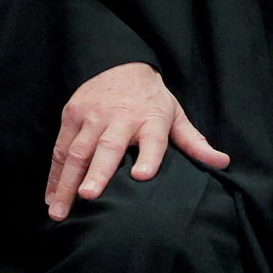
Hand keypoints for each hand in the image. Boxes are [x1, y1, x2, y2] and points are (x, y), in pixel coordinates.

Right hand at [46, 63, 228, 220]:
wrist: (120, 62)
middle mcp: (120, 117)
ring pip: (78, 151)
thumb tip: (222, 162)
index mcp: (150, 119)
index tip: (143, 177)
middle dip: (97, 173)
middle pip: (108, 147)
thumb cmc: (151, 99)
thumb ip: (194, 141)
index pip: (152, 139)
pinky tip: (51, 197)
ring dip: (67, 181)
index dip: (149, 157)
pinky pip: (61, 148)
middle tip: (89, 197)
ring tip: (60, 210)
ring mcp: (92, 115)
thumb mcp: (176, 114)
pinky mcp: (72, 114)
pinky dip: (54, 174)